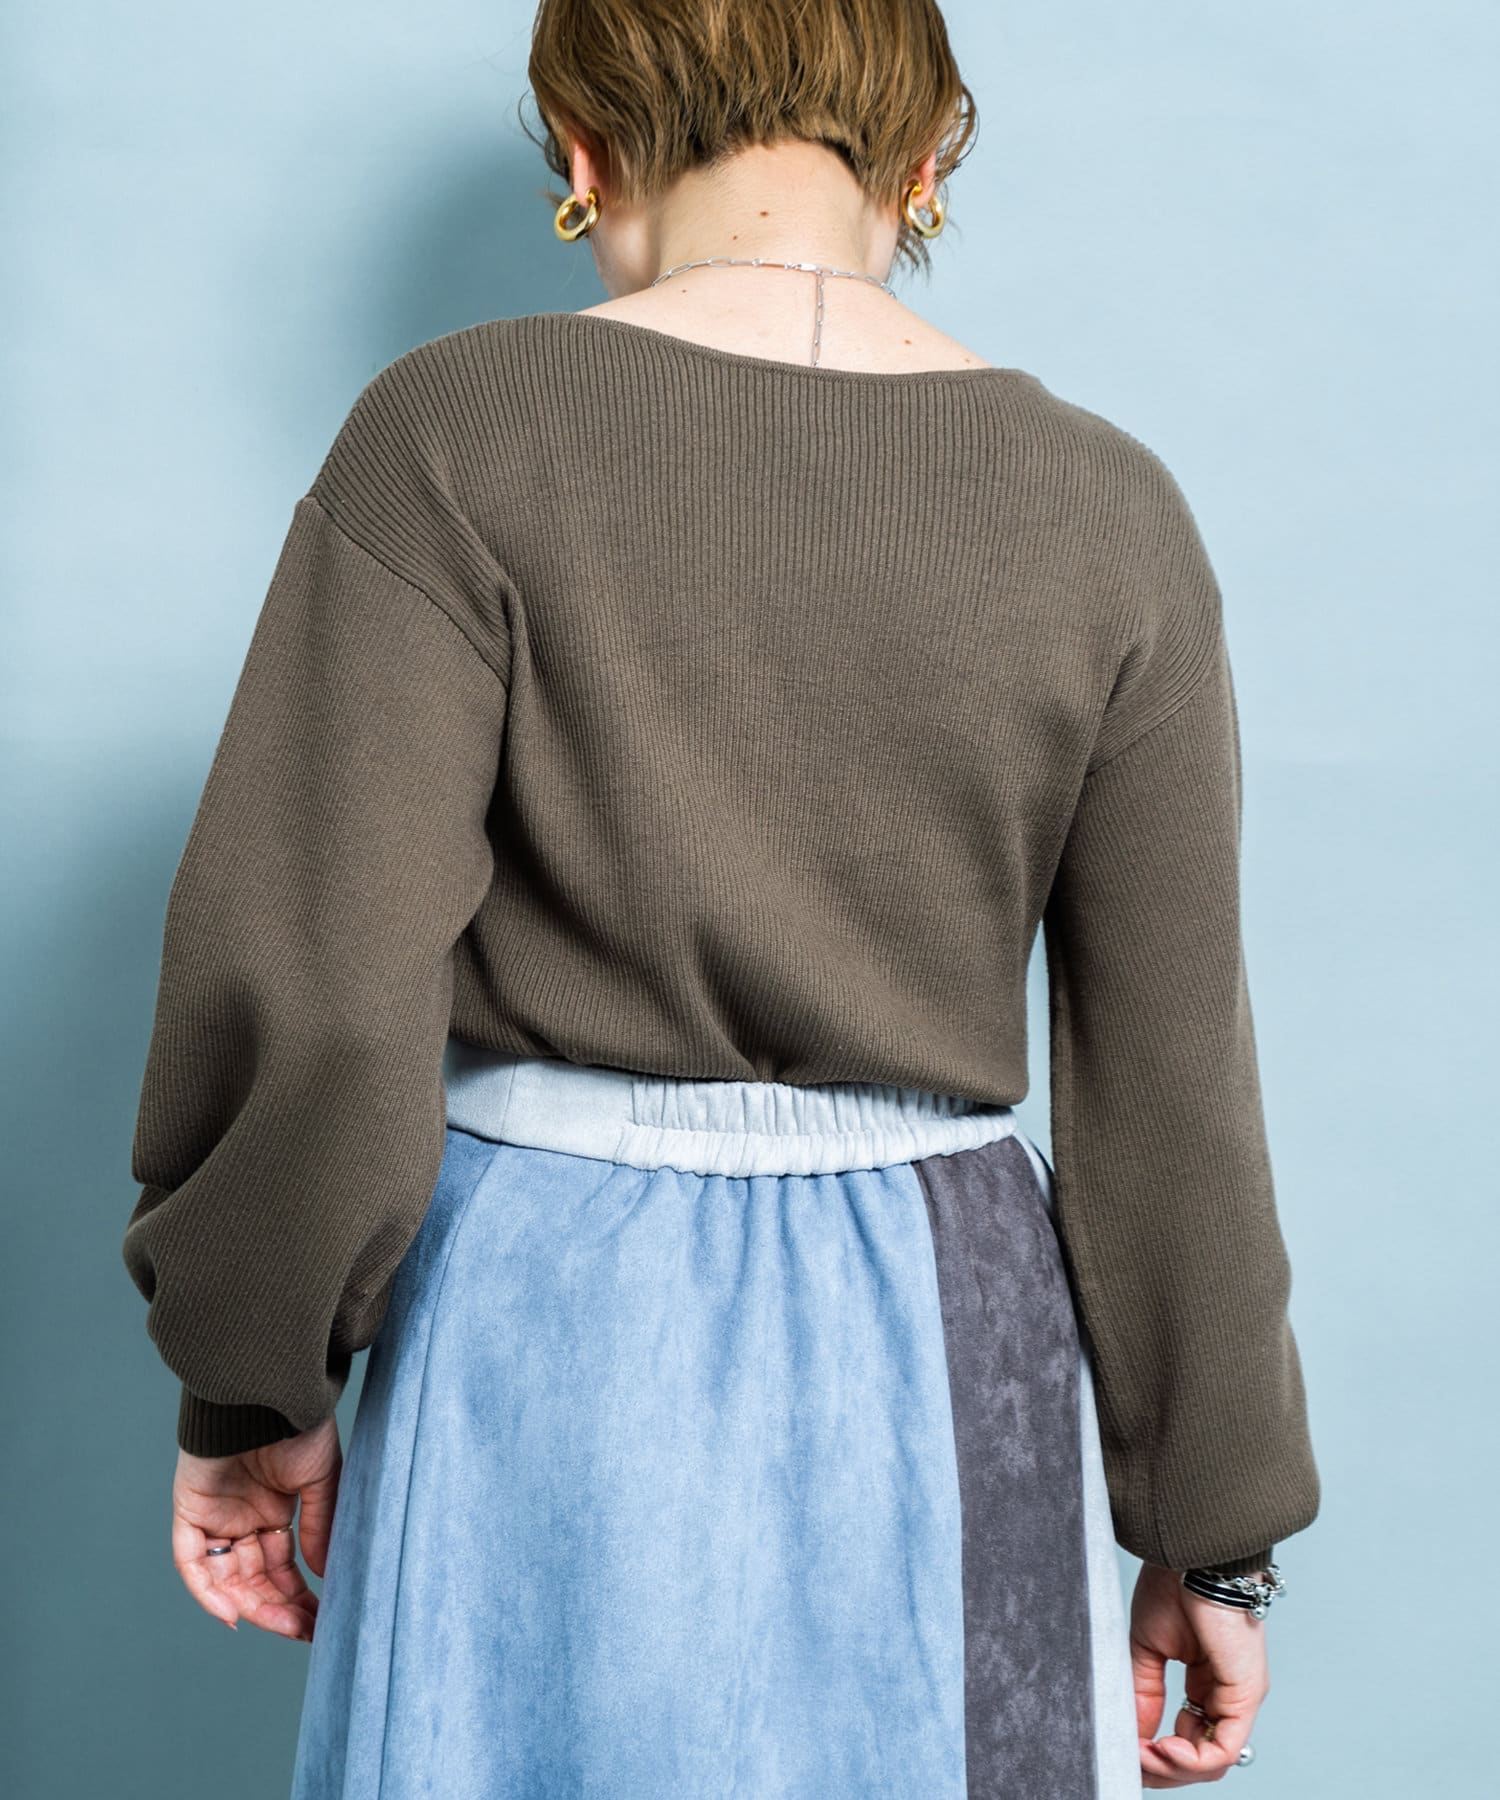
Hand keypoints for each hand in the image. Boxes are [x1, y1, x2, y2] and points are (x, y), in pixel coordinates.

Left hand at [170, 1413, 341, 1641]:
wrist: (265, 1393)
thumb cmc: (297, 1425)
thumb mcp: (321, 1478)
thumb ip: (320, 1526)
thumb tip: (324, 1575)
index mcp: (274, 1510)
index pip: (282, 1567)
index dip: (299, 1596)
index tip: (321, 1620)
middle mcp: (243, 1519)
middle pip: (254, 1579)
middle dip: (279, 1608)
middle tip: (305, 1630)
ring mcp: (215, 1516)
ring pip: (225, 1578)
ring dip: (250, 1605)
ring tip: (283, 1625)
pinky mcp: (189, 1510)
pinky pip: (191, 1561)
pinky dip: (206, 1590)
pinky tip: (232, 1612)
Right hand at [1131, 1561, 1270, 1785]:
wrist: (1190, 1554)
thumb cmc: (1172, 1585)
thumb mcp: (1147, 1648)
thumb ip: (1143, 1694)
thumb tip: (1133, 1736)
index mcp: (1206, 1684)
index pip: (1188, 1740)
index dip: (1154, 1753)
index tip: (1124, 1748)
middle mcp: (1226, 1696)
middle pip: (1199, 1759)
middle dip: (1161, 1768)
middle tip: (1129, 1758)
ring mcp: (1239, 1698)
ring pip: (1212, 1763)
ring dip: (1171, 1769)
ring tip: (1141, 1754)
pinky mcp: (1245, 1695)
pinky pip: (1222, 1751)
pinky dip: (1189, 1761)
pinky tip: (1162, 1748)